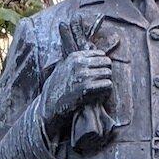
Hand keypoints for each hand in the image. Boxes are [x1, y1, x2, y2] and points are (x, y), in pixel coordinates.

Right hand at [41, 24, 113, 140]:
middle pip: (107, 63)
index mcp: (75, 57)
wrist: (50, 105)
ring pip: (108, 73)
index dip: (103, 65)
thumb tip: (92, 54)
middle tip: (102, 83)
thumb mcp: (63, 68)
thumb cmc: (58, 88)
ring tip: (101, 90)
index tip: (100, 74)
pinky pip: (107, 85)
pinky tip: (101, 96)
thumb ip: (76, 61)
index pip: (101, 54)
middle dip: (106, 73)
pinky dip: (107, 91)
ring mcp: (83, 75)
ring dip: (107, 82)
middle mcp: (79, 63)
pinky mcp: (86, 88)